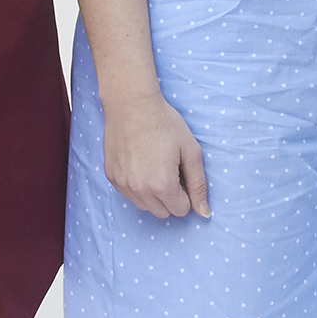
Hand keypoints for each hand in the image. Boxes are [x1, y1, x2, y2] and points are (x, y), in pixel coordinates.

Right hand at [102, 89, 210, 219]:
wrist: (131, 104)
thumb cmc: (165, 123)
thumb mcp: (191, 151)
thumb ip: (198, 185)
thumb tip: (204, 213)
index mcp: (162, 184)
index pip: (181, 210)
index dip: (186, 192)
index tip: (181, 172)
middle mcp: (139, 190)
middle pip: (163, 212)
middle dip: (170, 197)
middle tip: (169, 169)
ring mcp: (122, 185)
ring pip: (145, 207)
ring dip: (153, 195)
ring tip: (154, 166)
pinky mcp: (111, 177)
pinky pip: (129, 195)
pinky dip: (137, 187)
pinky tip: (140, 163)